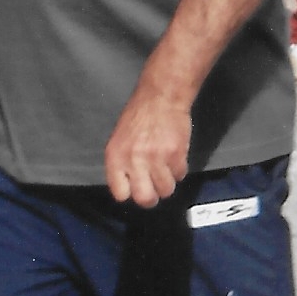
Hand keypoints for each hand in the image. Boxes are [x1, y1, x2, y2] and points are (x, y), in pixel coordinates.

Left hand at [104, 83, 192, 206]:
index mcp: (115, 157)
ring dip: (168, 183)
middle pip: (144, 198)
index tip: (136, 187)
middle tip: (155, 190)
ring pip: (166, 189)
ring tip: (167, 170)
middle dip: (151, 198)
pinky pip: (180, 174)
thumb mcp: (120, 140)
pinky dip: (180, 169)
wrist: (161, 97)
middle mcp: (134, 161)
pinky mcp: (176, 154)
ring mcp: (156, 158)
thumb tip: (130, 185)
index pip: (120, 193)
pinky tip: (176, 158)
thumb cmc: (139, 116)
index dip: (130, 193)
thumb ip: (123, 163)